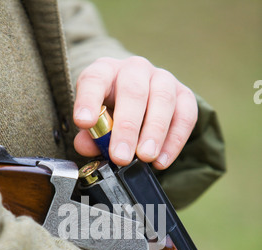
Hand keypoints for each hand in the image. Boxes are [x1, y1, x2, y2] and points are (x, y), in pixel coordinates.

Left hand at [73, 56, 197, 167]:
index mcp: (106, 71)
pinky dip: (174, 141)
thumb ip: (90, 135)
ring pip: (162, 100)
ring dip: (154, 132)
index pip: (94, 79)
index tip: (84, 122)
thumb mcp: (96, 122)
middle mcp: (135, 69)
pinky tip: (162, 161)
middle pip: (133, 91)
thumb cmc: (113, 113)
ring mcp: (163, 79)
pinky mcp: (184, 95)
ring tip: (146, 157)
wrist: (143, 103)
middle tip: (121, 156)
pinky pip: (185, 117)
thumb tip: (87, 146)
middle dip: (127, 127)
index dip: (88, 100)